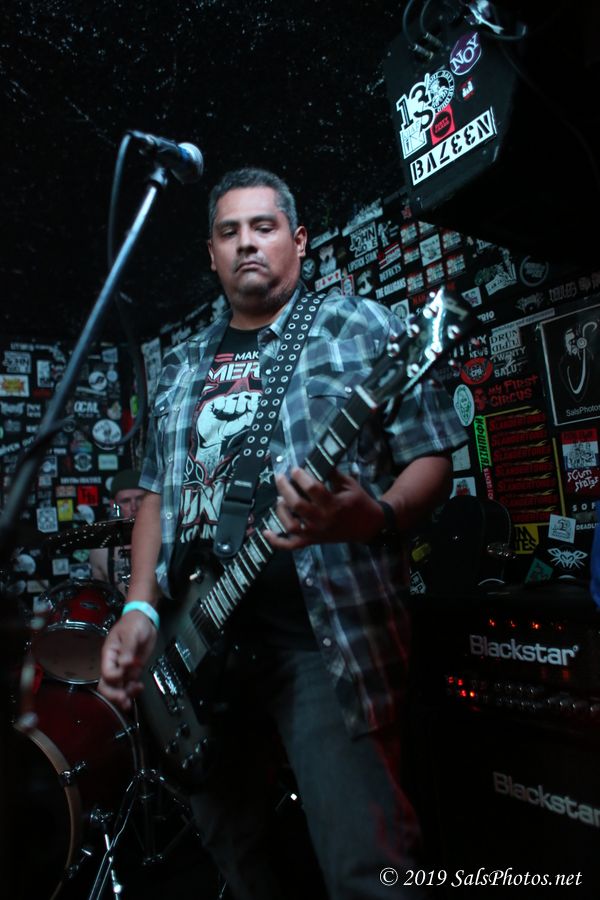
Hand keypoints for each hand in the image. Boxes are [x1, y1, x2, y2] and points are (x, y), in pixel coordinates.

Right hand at [98, 611, 156, 711]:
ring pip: (118, 687)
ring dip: (124, 696)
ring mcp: (124, 668)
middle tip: (124, 700)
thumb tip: (124, 664)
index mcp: (109, 654)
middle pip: (107, 685)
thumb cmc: (134, 623)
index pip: (107, 672)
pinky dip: (133, 690)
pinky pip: (129, 684)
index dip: (114, 677)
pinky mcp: (133, 670)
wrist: (144, 620)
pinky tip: (139, 688)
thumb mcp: (131, 633)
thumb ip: (127, 648)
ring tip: (132, 698)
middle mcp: (114, 663)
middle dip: (114, 695)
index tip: (124, 673)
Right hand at [197, 392, 258, 445]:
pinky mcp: (214, 404)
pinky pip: (220, 399)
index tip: (252, 406)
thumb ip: (250, 418)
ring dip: (230, 407)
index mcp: (245, 409)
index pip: (252, 399)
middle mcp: (235, 404)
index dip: (254, 399)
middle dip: (242, 403)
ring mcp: (225, 403)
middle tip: (238, 411)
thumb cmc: (227, 434)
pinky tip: (218, 412)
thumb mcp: (242, 426)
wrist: (212, 439)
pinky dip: (220, 405)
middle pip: (244, 395)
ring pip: (232, 398)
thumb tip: (257, 410)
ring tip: (226, 414)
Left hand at [263, 468, 385, 549]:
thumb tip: (314, 460)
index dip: (300, 477)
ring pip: (291, 525)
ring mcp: (316, 533)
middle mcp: (323, 520)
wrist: (369, 526)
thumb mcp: (349, 484)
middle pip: (297, 505)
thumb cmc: (359, 502)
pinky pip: (292, 545)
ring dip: (281, 511)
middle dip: (285, 489)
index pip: (313, 489)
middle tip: (280, 477)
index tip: (294, 469)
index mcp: (334, 504)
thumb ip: (331, 473)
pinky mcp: (313, 541)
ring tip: (279, 499)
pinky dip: (277, 541)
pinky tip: (265, 532)